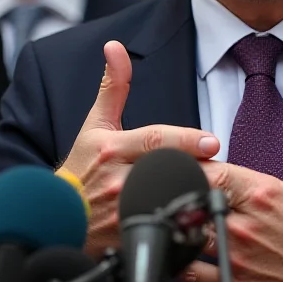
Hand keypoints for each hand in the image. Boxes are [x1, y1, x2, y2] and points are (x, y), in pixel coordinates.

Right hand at [57, 40, 219, 256]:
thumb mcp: (95, 124)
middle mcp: (116, 179)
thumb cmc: (82, 167)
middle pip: (167, 171)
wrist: (55, 215)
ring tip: (220, 193)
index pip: (155, 140)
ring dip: (194, 196)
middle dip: (199, 170)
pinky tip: (200, 222)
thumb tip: (115, 47)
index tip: (213, 142)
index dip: (186, 141)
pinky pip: (161, 228)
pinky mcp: (126, 234)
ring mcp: (121, 210)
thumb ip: (113, 86)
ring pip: (167, 201)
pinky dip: (181, 226)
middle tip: (227, 171)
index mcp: (111, 148)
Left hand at [183, 118, 282, 281]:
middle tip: (172, 192)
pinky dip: (179, 263)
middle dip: (182, 194)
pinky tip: (176, 254)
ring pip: (189, 234)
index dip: (194, 166)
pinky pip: (194, 274)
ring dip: (180, 226)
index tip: (187, 166)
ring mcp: (239, 255)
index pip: (213, 171)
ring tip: (173, 219)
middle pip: (195, 200)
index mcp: (265, 193)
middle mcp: (247, 222)